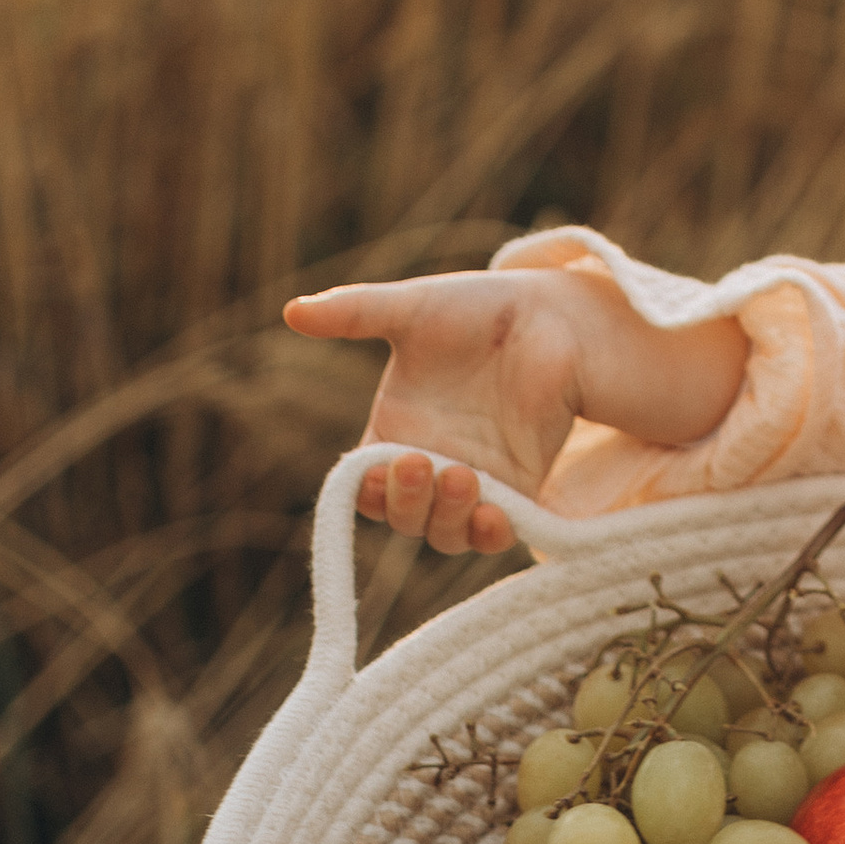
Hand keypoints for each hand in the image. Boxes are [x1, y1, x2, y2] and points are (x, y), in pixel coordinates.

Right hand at [283, 266, 748, 555]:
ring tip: (462, 476)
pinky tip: (494, 515)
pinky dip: (489, 534)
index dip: (364, 489)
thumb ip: (356, 313)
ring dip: (446, 517)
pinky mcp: (520, 487)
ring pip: (446, 532)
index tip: (373, 469)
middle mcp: (431, 465)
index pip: (365, 485)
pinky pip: (496, 532)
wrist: (552, 313)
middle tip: (418, 461)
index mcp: (395, 433)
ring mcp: (476, 481)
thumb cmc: (478, 309)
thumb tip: (292, 310)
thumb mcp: (414, 309)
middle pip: (404, 516)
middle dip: (405, 501)